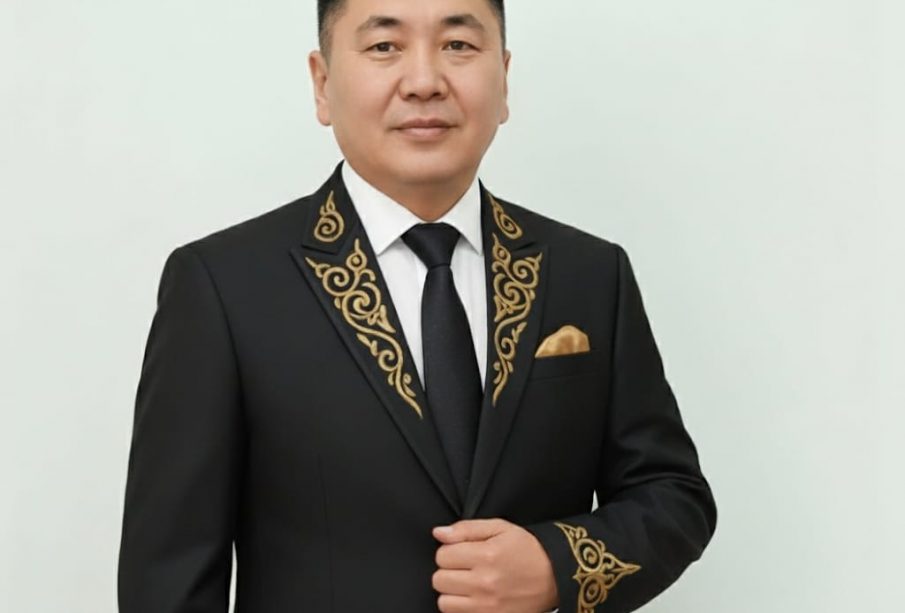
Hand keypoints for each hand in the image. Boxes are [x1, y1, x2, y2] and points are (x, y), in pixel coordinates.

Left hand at [431, 518, 557, 612]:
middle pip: (439, 579)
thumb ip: (466, 529)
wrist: (555, 577)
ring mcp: (487, 607)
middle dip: (448, 571)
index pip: (442, 555)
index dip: (449, 551)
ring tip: (468, 584)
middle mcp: (484, 583)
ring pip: (444, 602)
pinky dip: (461, 608)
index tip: (461, 552)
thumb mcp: (501, 528)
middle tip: (464, 568)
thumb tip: (438, 533)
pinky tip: (473, 598)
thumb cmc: (527, 550)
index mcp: (486, 556)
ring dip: (452, 593)